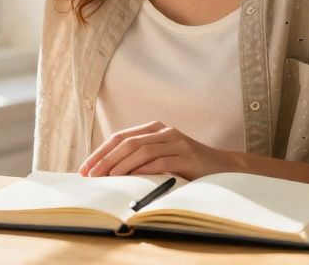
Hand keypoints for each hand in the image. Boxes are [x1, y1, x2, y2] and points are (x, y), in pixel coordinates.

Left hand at [77, 121, 242, 179]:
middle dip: (105, 159)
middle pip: (127, 142)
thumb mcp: (162, 156)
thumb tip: (107, 172)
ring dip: (120, 165)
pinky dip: (143, 170)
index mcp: (155, 129)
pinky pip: (160, 162)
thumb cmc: (188, 166)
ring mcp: (177, 142)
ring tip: (107, 178)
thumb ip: (141, 158)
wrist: (223, 168)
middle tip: (91, 175)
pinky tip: (132, 179)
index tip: (85, 168)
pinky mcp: (187, 157)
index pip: (120, 137)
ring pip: (141, 150)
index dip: (100, 152)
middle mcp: (164, 132)